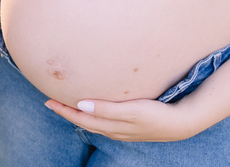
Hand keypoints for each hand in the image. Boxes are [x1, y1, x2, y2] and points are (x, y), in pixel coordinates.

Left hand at [43, 96, 206, 142]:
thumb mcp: (131, 111)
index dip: (64, 110)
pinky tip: (93, 108)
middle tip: (50, 100)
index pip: (80, 118)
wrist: (181, 123)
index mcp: (111, 126)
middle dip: (66, 112)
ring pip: (94, 123)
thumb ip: (106, 109)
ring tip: (67, 104)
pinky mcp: (130, 126)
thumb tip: (81, 105)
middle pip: (84, 121)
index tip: (48, 100)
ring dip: (78, 114)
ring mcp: (122, 130)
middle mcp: (114, 130)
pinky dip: (93, 115)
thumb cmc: (156, 115)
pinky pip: (104, 121)